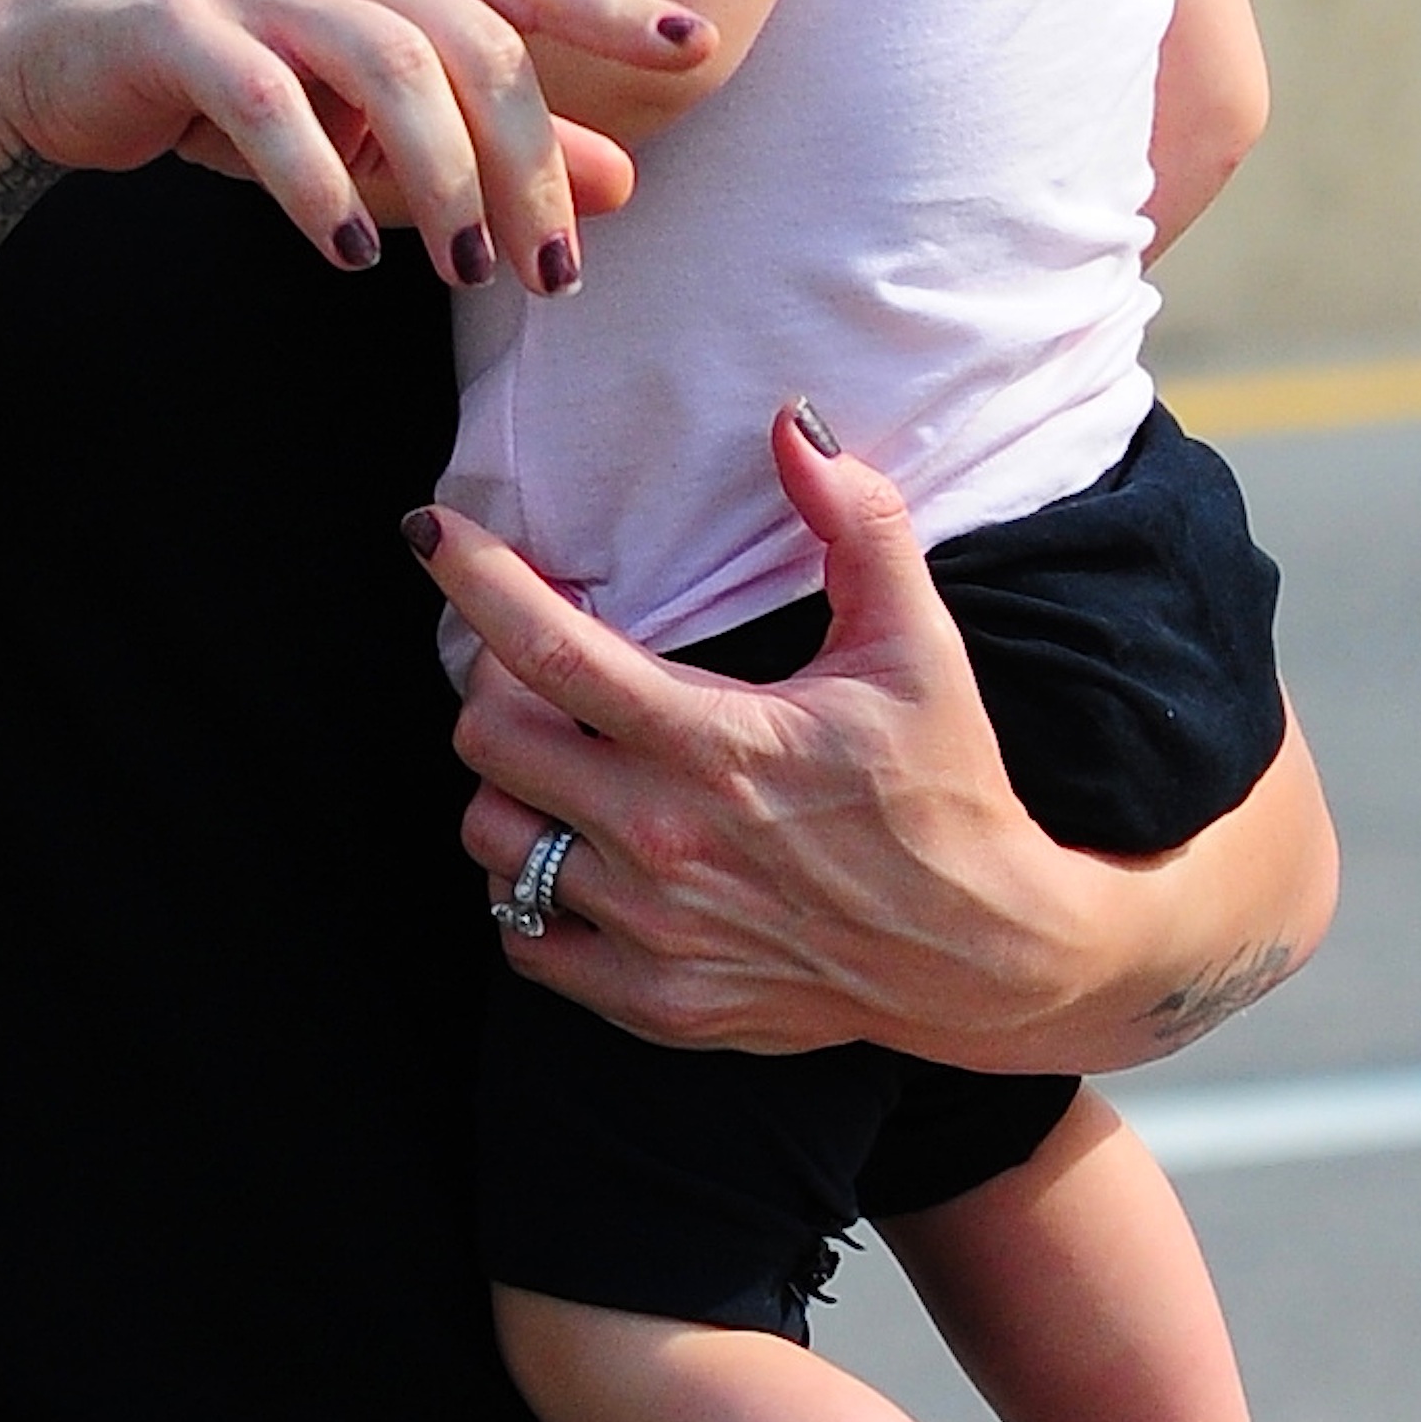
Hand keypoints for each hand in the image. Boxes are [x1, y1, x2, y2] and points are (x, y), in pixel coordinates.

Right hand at [0, 0, 709, 288]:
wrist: (54, 53)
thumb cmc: (239, 77)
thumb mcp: (377, 111)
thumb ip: (498, 138)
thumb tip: (628, 180)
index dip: (614, 2)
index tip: (695, 46)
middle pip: (476, 45)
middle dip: (530, 166)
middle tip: (553, 277)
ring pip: (389, 68)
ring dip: (443, 182)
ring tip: (466, 275)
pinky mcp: (181, 29)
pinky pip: (271, 106)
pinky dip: (321, 185)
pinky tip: (349, 252)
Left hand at [414, 405, 1101, 1061]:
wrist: (990, 957)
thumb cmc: (947, 791)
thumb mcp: (916, 645)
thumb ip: (856, 522)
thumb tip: (796, 420)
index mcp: (713, 744)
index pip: (549, 649)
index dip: (473, 577)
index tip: (430, 529)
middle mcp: (663, 840)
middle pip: (490, 738)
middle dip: (496, 681)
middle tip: (540, 666)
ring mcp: (651, 931)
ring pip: (491, 837)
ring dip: (507, 785)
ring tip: (559, 756)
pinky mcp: (656, 1000)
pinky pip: (524, 938)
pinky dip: (526, 889)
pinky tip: (574, 849)